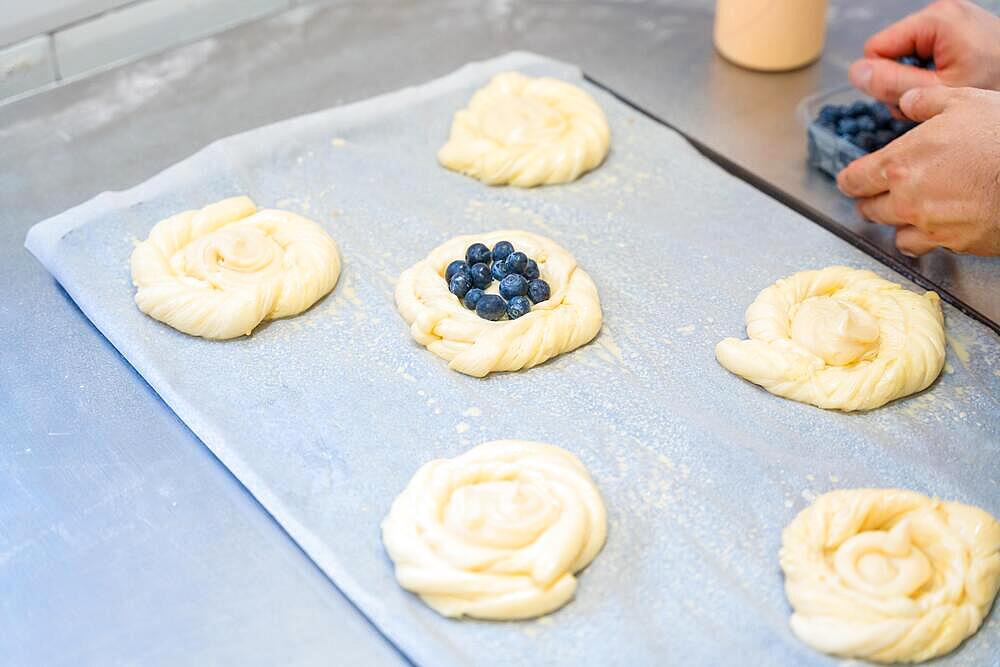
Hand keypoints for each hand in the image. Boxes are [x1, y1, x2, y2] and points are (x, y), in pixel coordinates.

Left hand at [836, 86, 999, 256]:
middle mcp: (906, 198)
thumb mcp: (963, 101)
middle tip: (876, 195)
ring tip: (906, 211)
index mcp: (900, 163)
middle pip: (869, 209)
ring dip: (895, 222)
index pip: (854, 180)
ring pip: (893, 232)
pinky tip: (932, 227)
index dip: (850, 180)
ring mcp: (927, 225)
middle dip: (870, 200)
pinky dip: (922, 239)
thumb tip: (907, 100)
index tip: (851, 180)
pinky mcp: (951, 244)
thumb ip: (926, 101)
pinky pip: (922, 247)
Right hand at [849, 0, 999, 108]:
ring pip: (906, 55)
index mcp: (937, 19)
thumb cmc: (996, 86)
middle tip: (931, 97)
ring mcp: (953, 18)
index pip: (876, 48)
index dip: (885, 78)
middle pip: (890, 51)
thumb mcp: (938, 90)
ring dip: (916, 80)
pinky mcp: (959, 28)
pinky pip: (925, 52)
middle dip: (902, 81)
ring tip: (943, 92)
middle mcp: (944, 11)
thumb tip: (856, 72)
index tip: (912, 94)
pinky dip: (931, 73)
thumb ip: (893, 83)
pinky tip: (949, 83)